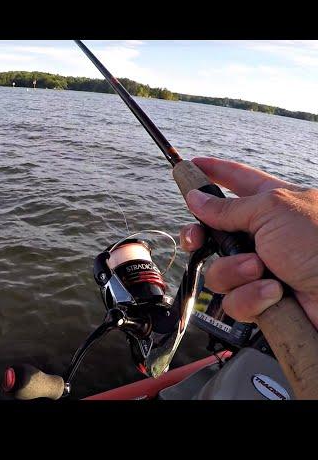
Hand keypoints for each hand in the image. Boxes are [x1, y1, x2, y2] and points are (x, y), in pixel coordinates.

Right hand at [179, 157, 317, 327]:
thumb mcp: (273, 211)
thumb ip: (228, 206)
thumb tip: (195, 198)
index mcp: (272, 204)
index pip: (237, 180)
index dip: (214, 171)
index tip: (191, 164)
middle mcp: (264, 236)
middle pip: (213, 232)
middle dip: (199, 237)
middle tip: (196, 239)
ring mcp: (262, 269)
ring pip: (218, 271)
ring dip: (235, 271)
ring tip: (261, 270)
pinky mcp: (263, 300)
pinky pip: (235, 300)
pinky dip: (251, 297)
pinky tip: (273, 294)